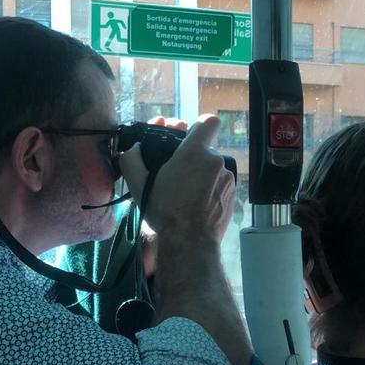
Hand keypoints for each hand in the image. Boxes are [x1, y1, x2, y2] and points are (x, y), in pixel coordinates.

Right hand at [117, 115, 234, 239]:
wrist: (190, 242)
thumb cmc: (165, 211)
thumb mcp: (139, 184)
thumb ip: (132, 159)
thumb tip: (133, 150)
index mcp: (195, 152)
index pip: (208, 122)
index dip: (199, 127)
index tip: (189, 138)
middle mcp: (216, 161)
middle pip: (206, 150)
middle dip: (193, 159)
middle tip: (178, 175)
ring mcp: (228, 178)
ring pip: (213, 169)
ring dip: (202, 176)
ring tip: (187, 194)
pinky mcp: (233, 195)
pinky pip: (220, 185)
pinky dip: (211, 190)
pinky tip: (198, 204)